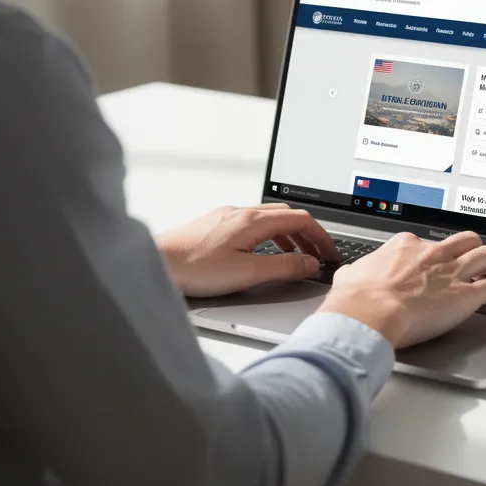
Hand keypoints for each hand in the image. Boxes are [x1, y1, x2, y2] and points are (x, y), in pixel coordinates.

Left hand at [155, 204, 338, 297]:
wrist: (156, 262)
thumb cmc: (193, 268)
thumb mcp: (248, 273)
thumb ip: (284, 267)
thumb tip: (310, 263)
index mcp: (252, 221)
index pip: (301, 219)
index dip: (321, 236)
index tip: (330, 252)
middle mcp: (240, 212)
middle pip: (287, 215)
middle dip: (307, 234)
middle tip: (317, 254)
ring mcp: (226, 216)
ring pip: (268, 219)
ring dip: (288, 235)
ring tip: (295, 255)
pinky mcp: (214, 224)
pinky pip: (251, 224)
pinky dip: (268, 236)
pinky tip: (262, 252)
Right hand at [317, 231, 485, 348]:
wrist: (368, 313)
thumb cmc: (358, 299)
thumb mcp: (351, 275)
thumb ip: (357, 272)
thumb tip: (351, 274)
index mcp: (406, 246)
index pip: (429, 242)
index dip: (437, 253)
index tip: (438, 262)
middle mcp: (433, 254)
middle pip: (465, 241)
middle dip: (472, 250)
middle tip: (473, 263)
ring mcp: (452, 272)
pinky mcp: (466, 295)